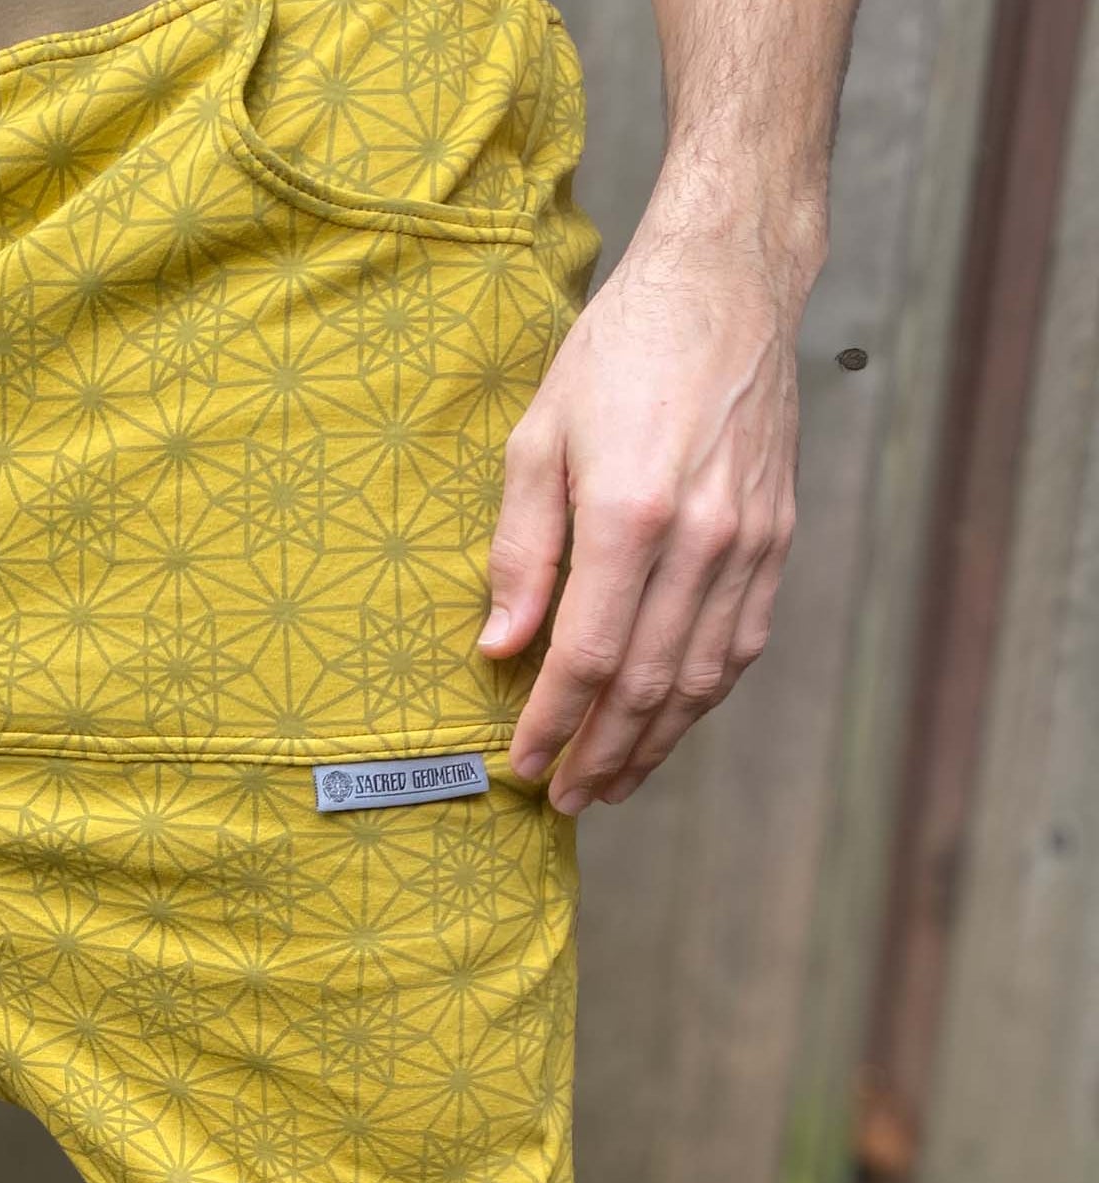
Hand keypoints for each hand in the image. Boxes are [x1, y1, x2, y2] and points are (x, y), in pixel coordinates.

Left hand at [483, 207, 815, 812]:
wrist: (726, 286)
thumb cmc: (617, 353)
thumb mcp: (537, 438)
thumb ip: (521, 550)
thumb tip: (501, 646)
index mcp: (632, 514)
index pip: (589, 656)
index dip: (554, 722)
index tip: (524, 765)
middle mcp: (702, 538)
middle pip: (650, 683)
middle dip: (603, 752)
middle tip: (565, 799)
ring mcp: (750, 541)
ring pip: (704, 676)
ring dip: (656, 742)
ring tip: (613, 784)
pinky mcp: (778, 536)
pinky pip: (742, 642)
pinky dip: (704, 696)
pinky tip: (670, 725)